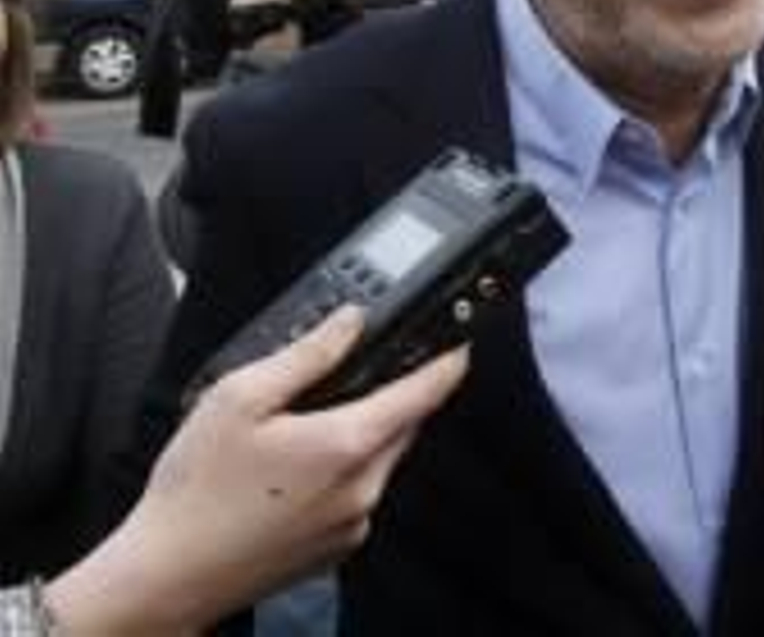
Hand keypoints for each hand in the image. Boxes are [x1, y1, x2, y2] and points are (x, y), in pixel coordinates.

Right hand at [45, 308, 466, 635]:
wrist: (168, 576)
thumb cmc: (196, 490)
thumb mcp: (240, 399)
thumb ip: (306, 354)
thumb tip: (350, 322)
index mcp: (347, 444)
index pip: (427, 391)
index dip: (449, 359)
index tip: (460, 340)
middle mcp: (364, 487)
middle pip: (405, 424)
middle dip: (389, 395)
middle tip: (348, 377)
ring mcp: (355, 522)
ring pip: (382, 460)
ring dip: (361, 436)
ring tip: (300, 430)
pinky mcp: (339, 547)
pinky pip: (360, 493)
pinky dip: (342, 474)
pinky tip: (291, 473)